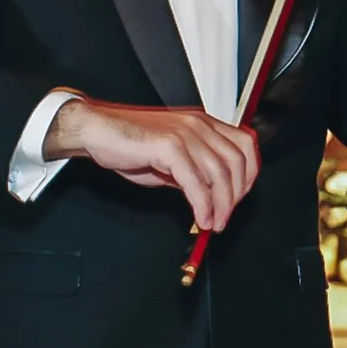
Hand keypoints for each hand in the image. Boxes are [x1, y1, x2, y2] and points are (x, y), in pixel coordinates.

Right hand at [47, 98, 260, 231]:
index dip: (249, 175)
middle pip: (237, 162)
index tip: (238, 198)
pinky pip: (196, 183)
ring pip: (219, 174)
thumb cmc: (128, 144)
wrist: (97, 132)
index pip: (244, 145)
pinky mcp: (169, 147)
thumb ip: (193, 172)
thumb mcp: (169, 159)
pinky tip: (200, 218)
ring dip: (221, 206)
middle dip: (235, 196)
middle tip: (225, 218)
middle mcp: (198, 125)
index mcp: (202, 124)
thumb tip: (210, 196)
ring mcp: (185, 134)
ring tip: (213, 223)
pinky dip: (203, 205)